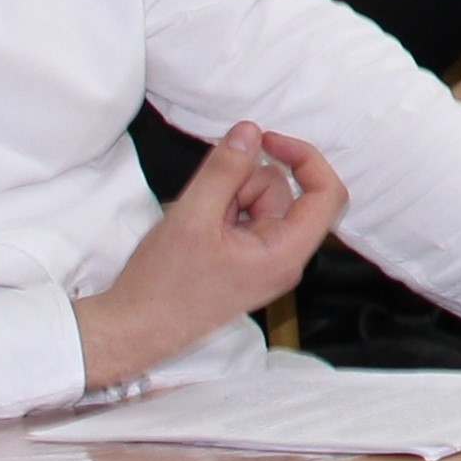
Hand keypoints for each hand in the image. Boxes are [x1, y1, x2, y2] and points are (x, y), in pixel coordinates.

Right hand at [75, 125, 344, 389]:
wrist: (134, 329)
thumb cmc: (162, 285)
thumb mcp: (192, 216)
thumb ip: (224, 170)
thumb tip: (250, 131)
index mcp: (286, 253)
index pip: (327, 194)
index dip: (305, 158)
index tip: (266, 140)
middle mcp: (284, 258)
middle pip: (284, 193)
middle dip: (243, 184)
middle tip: (205, 202)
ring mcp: (265, 261)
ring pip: (259, 202)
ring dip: (226, 198)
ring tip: (194, 223)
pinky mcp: (245, 261)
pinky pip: (243, 218)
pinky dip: (219, 212)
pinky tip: (194, 231)